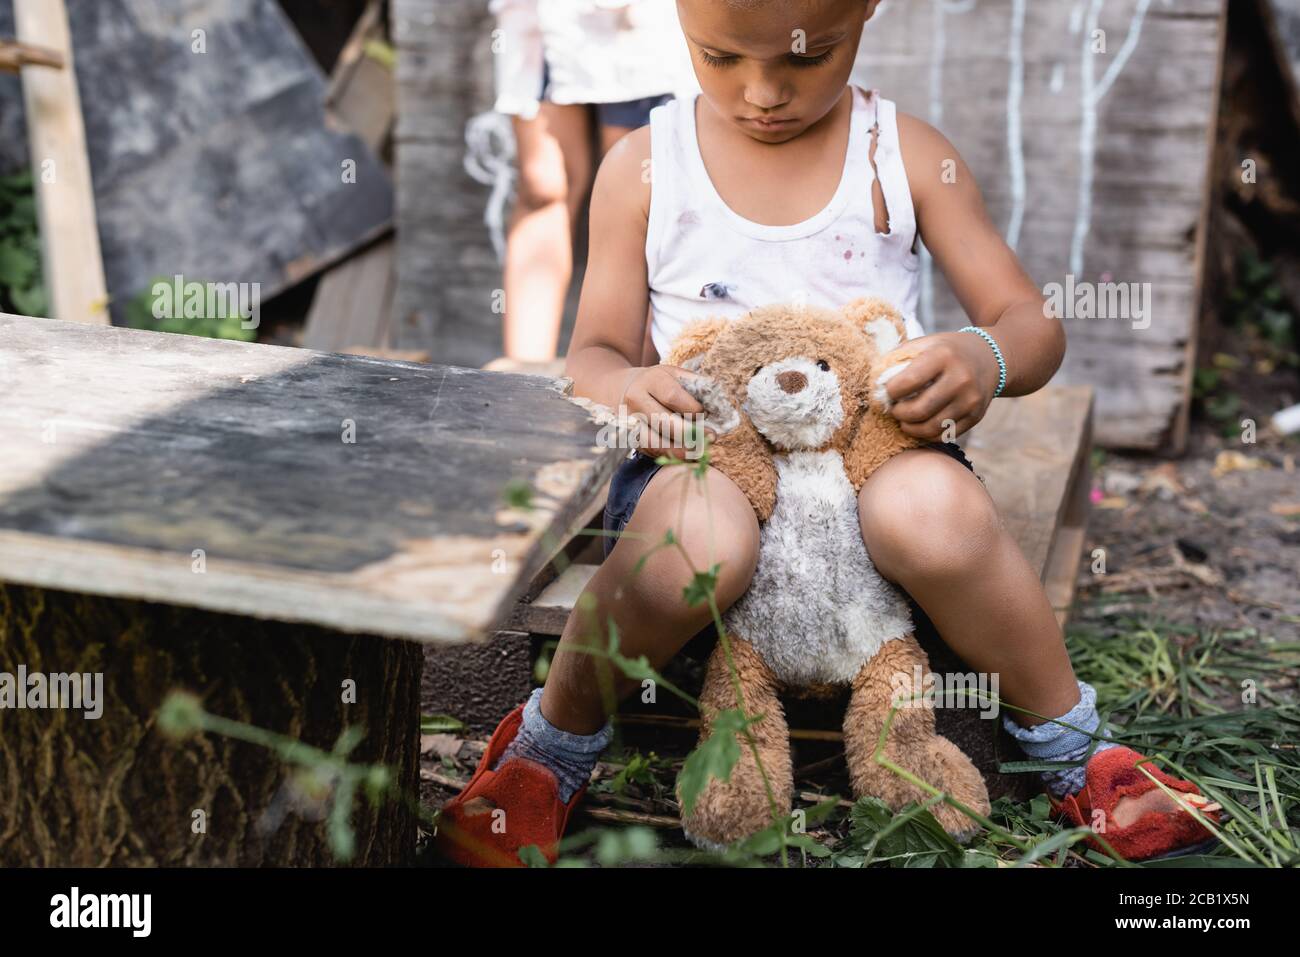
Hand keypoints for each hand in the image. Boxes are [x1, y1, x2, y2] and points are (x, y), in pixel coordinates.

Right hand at [619, 364, 710, 458]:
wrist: (627, 388)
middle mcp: (636, 399)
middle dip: (691, 433)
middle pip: (663, 422)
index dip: (693, 409)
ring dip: (681, 451)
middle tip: (712, 438)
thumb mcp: (678, 375)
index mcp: (652, 379)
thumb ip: (697, 386)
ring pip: (654, 441)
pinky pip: (651, 452)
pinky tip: (687, 456)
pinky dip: (671, 456)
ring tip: (701, 452)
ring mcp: (630, 420)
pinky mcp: (630, 437)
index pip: (673, 396)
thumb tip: (719, 404)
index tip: (706, 415)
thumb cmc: (662, 383)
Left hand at [879, 331, 1000, 440]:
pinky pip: (945, 435)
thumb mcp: (925, 343)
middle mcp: (961, 379)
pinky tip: (920, 425)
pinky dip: (927, 434)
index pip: (908, 382)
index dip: (891, 391)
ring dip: (910, 428)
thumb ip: (899, 358)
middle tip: (893, 409)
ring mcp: (971, 400)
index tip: (887, 391)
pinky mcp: (976, 416)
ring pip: (931, 428)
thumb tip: (875, 381)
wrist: (991, 357)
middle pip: (919, 410)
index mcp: (944, 356)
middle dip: (898, 413)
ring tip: (904, 420)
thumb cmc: (947, 351)